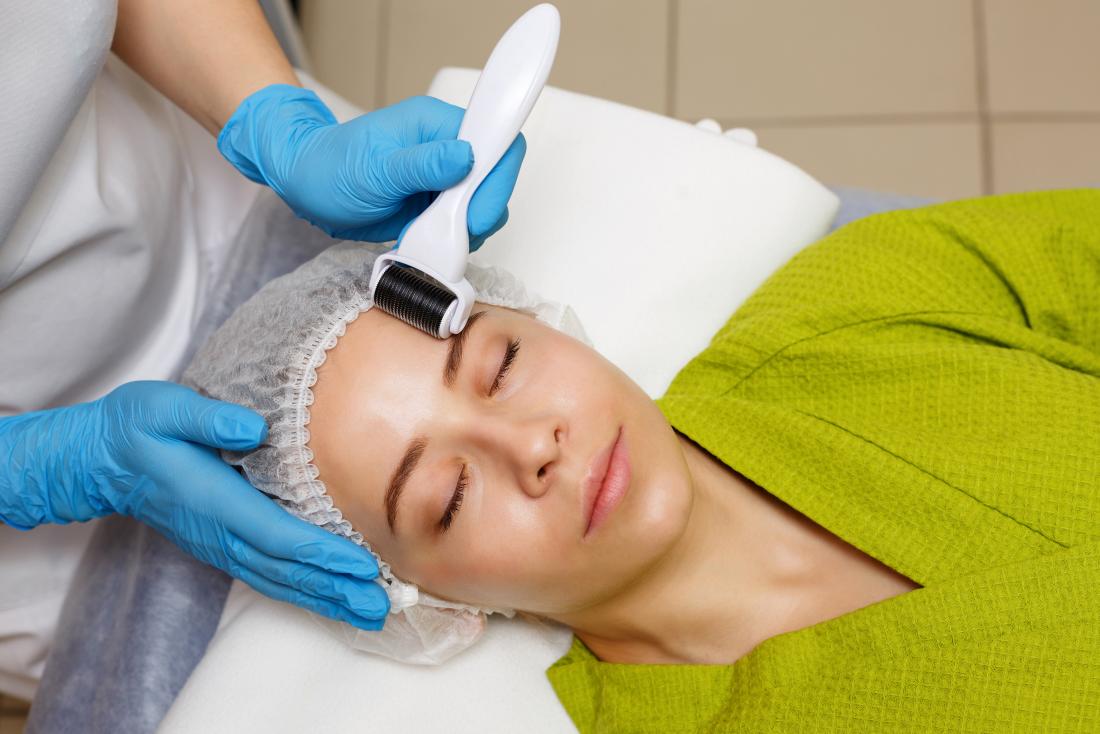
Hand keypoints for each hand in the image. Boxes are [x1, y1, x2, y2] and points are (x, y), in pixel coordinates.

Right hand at [0, 381, 388, 629]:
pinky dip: (303, 590)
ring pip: (279, 580)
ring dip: (325, 597)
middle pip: (287, 569)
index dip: (322, 552)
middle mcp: (220, 532)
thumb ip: (207, 418)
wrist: (99, 461)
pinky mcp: (222, 545)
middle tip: (382, 604)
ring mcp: (220, 544)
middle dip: (336, 588)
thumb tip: (253, 429)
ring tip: (368, 612)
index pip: (277, 534)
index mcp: (214, 501)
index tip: (362, 565)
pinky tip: (330, 598)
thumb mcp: (162, 408)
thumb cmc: (136, 429)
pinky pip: (268, 576)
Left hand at [218, 86, 525, 248]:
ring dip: (467, 229)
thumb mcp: (374, 169)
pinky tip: (427, 242)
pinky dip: (452, 239)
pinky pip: (461, 223)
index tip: (478, 213)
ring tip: (434, 239)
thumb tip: (465, 157)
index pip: (495, 140)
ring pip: (482, 205)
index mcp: (436, 125)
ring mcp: (443, 177)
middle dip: (483, 210)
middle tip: (457, 233)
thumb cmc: (329, 168)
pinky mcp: (435, 203)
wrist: (305, 185)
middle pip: (495, 178)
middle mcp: (445, 148)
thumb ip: (422, 165)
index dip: (498, 178)